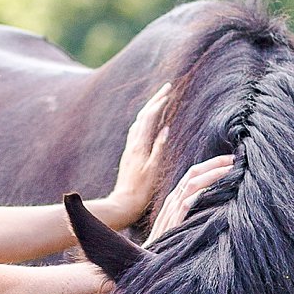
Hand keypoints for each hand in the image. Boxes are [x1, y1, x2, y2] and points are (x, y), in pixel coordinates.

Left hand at [96, 83, 171, 230]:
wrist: (124, 204)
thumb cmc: (141, 191)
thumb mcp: (154, 169)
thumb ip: (159, 147)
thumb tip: (165, 127)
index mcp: (140, 146)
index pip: (149, 117)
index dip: (159, 102)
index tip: (169, 91)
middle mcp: (133, 144)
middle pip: (143, 116)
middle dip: (155, 100)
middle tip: (166, 89)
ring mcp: (129, 149)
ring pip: (138, 122)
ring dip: (149, 109)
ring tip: (159, 101)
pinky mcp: (129, 155)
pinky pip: (137, 132)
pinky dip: (144, 121)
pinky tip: (147, 123)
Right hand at [145, 153, 232, 242]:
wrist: (148, 262)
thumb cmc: (169, 247)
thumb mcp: (183, 224)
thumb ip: (195, 212)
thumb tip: (218, 203)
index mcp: (175, 200)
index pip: (192, 175)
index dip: (211, 165)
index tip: (230, 161)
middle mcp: (172, 202)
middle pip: (193, 174)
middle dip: (214, 164)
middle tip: (234, 159)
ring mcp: (171, 212)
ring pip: (191, 184)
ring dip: (212, 174)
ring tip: (231, 170)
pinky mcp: (172, 224)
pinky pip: (186, 203)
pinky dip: (201, 194)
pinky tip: (216, 189)